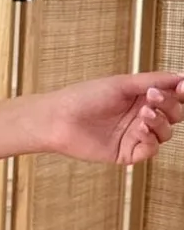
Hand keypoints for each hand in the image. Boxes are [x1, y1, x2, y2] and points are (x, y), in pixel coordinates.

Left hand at [43, 71, 183, 164]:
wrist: (58, 119)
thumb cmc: (84, 97)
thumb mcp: (122, 83)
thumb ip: (153, 80)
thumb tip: (181, 76)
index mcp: (141, 97)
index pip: (173, 96)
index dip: (182, 93)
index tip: (183, 87)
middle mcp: (140, 116)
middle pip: (174, 115)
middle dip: (170, 106)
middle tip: (152, 99)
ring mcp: (134, 135)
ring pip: (165, 133)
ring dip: (160, 122)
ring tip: (143, 114)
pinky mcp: (126, 153)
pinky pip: (150, 150)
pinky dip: (151, 140)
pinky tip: (140, 129)